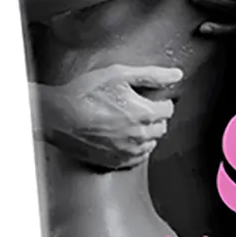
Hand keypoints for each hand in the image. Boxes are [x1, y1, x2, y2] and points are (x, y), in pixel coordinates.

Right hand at [30, 64, 181, 169]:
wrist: (59, 117)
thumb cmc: (85, 94)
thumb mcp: (119, 74)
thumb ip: (152, 75)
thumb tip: (176, 75)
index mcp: (144, 114)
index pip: (168, 110)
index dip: (160, 101)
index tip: (152, 98)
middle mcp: (139, 136)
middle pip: (161, 128)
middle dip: (155, 117)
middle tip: (139, 108)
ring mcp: (128, 151)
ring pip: (150, 144)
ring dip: (146, 134)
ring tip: (129, 123)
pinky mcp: (115, 162)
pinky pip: (136, 158)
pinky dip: (134, 148)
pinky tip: (122, 137)